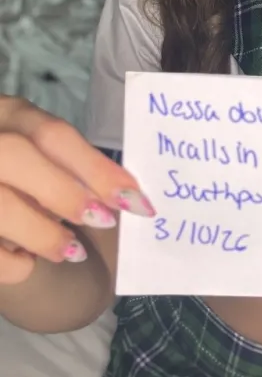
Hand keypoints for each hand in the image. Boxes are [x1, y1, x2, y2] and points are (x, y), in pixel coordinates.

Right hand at [0, 95, 153, 285]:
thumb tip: (123, 198)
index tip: (134, 200)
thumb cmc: (21, 169)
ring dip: (41, 233)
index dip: (96, 169)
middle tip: (102, 220)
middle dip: (65, 194)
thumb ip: (72, 167)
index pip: (53, 134)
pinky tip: (27, 261)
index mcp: (9, 114)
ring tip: (70, 250)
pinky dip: (10, 262)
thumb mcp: (40, 150)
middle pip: (15, 156)